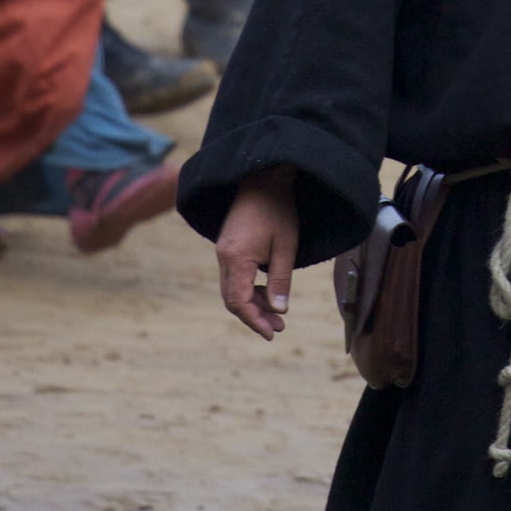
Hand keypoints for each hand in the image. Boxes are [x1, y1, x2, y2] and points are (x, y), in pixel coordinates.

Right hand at [216, 167, 298, 340]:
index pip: (238, 301)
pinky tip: (268, 292)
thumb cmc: (278, 209)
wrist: (263, 177)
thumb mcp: (286, 246)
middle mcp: (224, 257)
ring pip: (233, 289)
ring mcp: (223, 251)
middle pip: (232, 299)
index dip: (254, 321)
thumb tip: (279, 311)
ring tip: (277, 314)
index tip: (271, 333)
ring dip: (253, 303)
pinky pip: (235, 277)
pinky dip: (250, 289)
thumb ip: (281, 279)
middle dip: (255, 316)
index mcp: (236, 258)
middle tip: (278, 327)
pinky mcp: (228, 247)